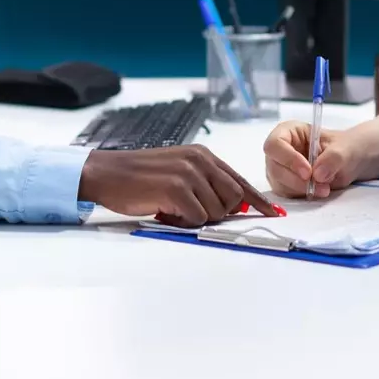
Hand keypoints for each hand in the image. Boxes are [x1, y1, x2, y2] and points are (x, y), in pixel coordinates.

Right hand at [79, 145, 279, 227]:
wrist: (107, 172)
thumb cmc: (140, 176)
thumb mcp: (178, 171)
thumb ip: (205, 183)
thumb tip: (232, 207)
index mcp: (202, 155)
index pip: (239, 180)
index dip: (257, 200)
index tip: (271, 212)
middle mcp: (200, 160)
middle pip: (233, 198)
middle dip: (218, 213)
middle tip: (189, 211)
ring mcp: (189, 173)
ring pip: (215, 211)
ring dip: (195, 218)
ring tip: (172, 209)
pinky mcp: (176, 189)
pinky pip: (196, 219)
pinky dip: (182, 223)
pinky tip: (165, 212)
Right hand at [263, 121, 365, 198]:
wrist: (350, 162)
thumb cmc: (344, 147)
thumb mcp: (345, 148)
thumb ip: (333, 157)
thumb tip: (318, 174)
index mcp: (289, 131)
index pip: (275, 144)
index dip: (288, 159)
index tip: (307, 172)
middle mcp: (280, 150)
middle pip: (274, 167)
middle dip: (296, 180)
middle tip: (320, 185)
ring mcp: (281, 168)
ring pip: (279, 183)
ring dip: (301, 189)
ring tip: (325, 188)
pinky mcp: (285, 184)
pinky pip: (286, 193)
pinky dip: (302, 195)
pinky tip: (318, 190)